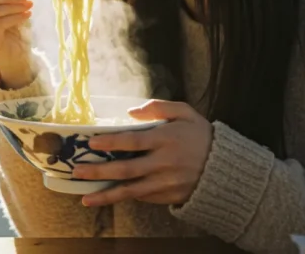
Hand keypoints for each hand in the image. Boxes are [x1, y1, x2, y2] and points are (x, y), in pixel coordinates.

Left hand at [72, 100, 212, 206]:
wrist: (226, 168)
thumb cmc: (201, 135)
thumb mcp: (186, 113)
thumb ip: (159, 107)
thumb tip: (131, 111)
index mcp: (167, 139)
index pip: (133, 141)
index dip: (111, 142)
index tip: (92, 142)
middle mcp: (164, 163)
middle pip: (126, 169)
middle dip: (99, 172)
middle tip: (78, 171)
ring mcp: (166, 183)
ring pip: (131, 191)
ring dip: (107, 195)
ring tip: (86, 198)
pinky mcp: (168, 196)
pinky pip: (143, 197)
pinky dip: (125, 197)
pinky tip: (107, 197)